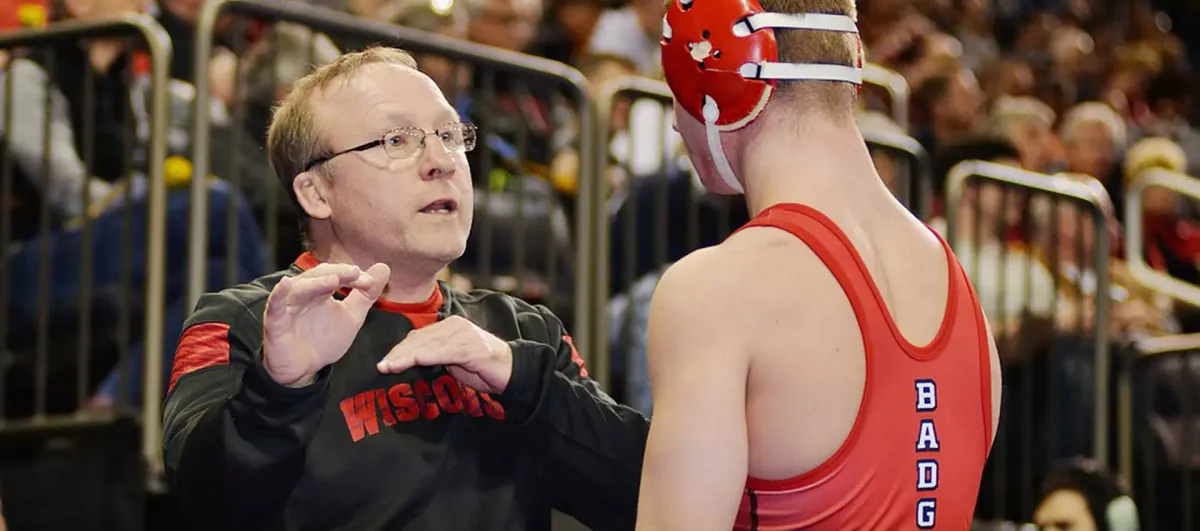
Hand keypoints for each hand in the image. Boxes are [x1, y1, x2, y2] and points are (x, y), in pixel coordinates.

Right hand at [263, 262, 389, 386]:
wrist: (304, 370)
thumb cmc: (323, 340)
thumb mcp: (351, 317)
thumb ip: (366, 295)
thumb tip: (383, 267)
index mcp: (320, 290)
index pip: (335, 275)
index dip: (352, 276)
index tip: (370, 282)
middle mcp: (302, 294)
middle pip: (317, 275)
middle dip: (338, 273)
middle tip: (356, 274)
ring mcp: (287, 307)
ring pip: (298, 288)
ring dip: (315, 283)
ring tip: (333, 280)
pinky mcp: (275, 323)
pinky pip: (274, 306)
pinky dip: (279, 294)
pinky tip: (285, 284)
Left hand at [376, 316, 512, 393]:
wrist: (513, 371)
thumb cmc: (481, 368)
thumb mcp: (453, 360)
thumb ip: (434, 356)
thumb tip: (411, 360)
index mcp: (450, 325)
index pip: (419, 336)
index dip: (400, 349)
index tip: (384, 362)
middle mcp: (455, 325)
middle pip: (420, 338)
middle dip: (398, 353)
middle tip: (382, 366)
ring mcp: (464, 335)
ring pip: (428, 344)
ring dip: (406, 356)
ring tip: (390, 367)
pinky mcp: (471, 348)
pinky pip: (444, 352)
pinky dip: (425, 357)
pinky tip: (413, 363)